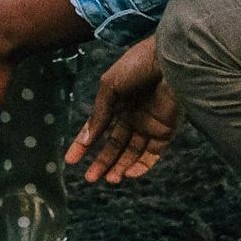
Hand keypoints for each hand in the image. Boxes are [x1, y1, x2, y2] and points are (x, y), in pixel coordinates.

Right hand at [66, 35, 181, 184]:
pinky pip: (152, 154)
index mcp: (116, 102)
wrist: (169, 59)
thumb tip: (85, 139)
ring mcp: (149, 124)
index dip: (83, 144)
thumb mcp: (110, 86)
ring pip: (132, 153)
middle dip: (103, 162)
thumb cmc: (137, 65)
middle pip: (115, 145)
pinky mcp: (166, 131)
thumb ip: (99, 114)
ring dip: (121, 167)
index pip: (97, 128)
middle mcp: (131, 116)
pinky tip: (129, 174)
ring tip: (109, 180)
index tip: (71, 160)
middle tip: (90, 179)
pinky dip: (141, 166)